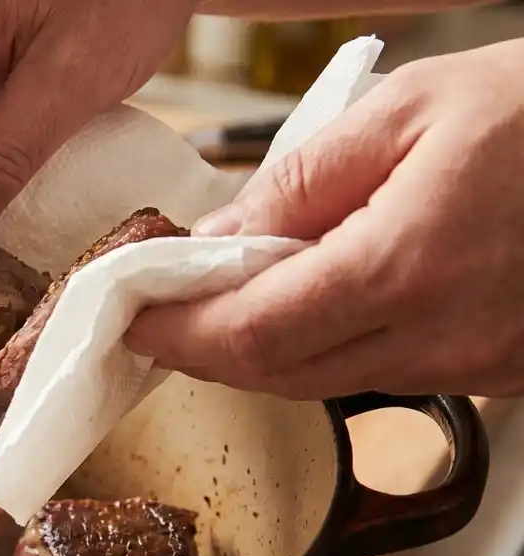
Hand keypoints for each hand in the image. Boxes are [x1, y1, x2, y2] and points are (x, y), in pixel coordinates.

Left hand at [126, 39, 523, 399]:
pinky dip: (337, 346)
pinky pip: (391, 373)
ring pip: (331, 380)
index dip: (179, 335)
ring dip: (270, 349)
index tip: (134, 318)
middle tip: (167, 311)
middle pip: (280, 375)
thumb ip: (301, 181)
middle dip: (209, 349)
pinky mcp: (504, 372)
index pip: (252, 336)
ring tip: (239, 294)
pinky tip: (325, 300)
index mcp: (407, 266)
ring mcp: (479, 364)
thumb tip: (218, 238)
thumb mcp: (409, 110)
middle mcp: (443, 336)